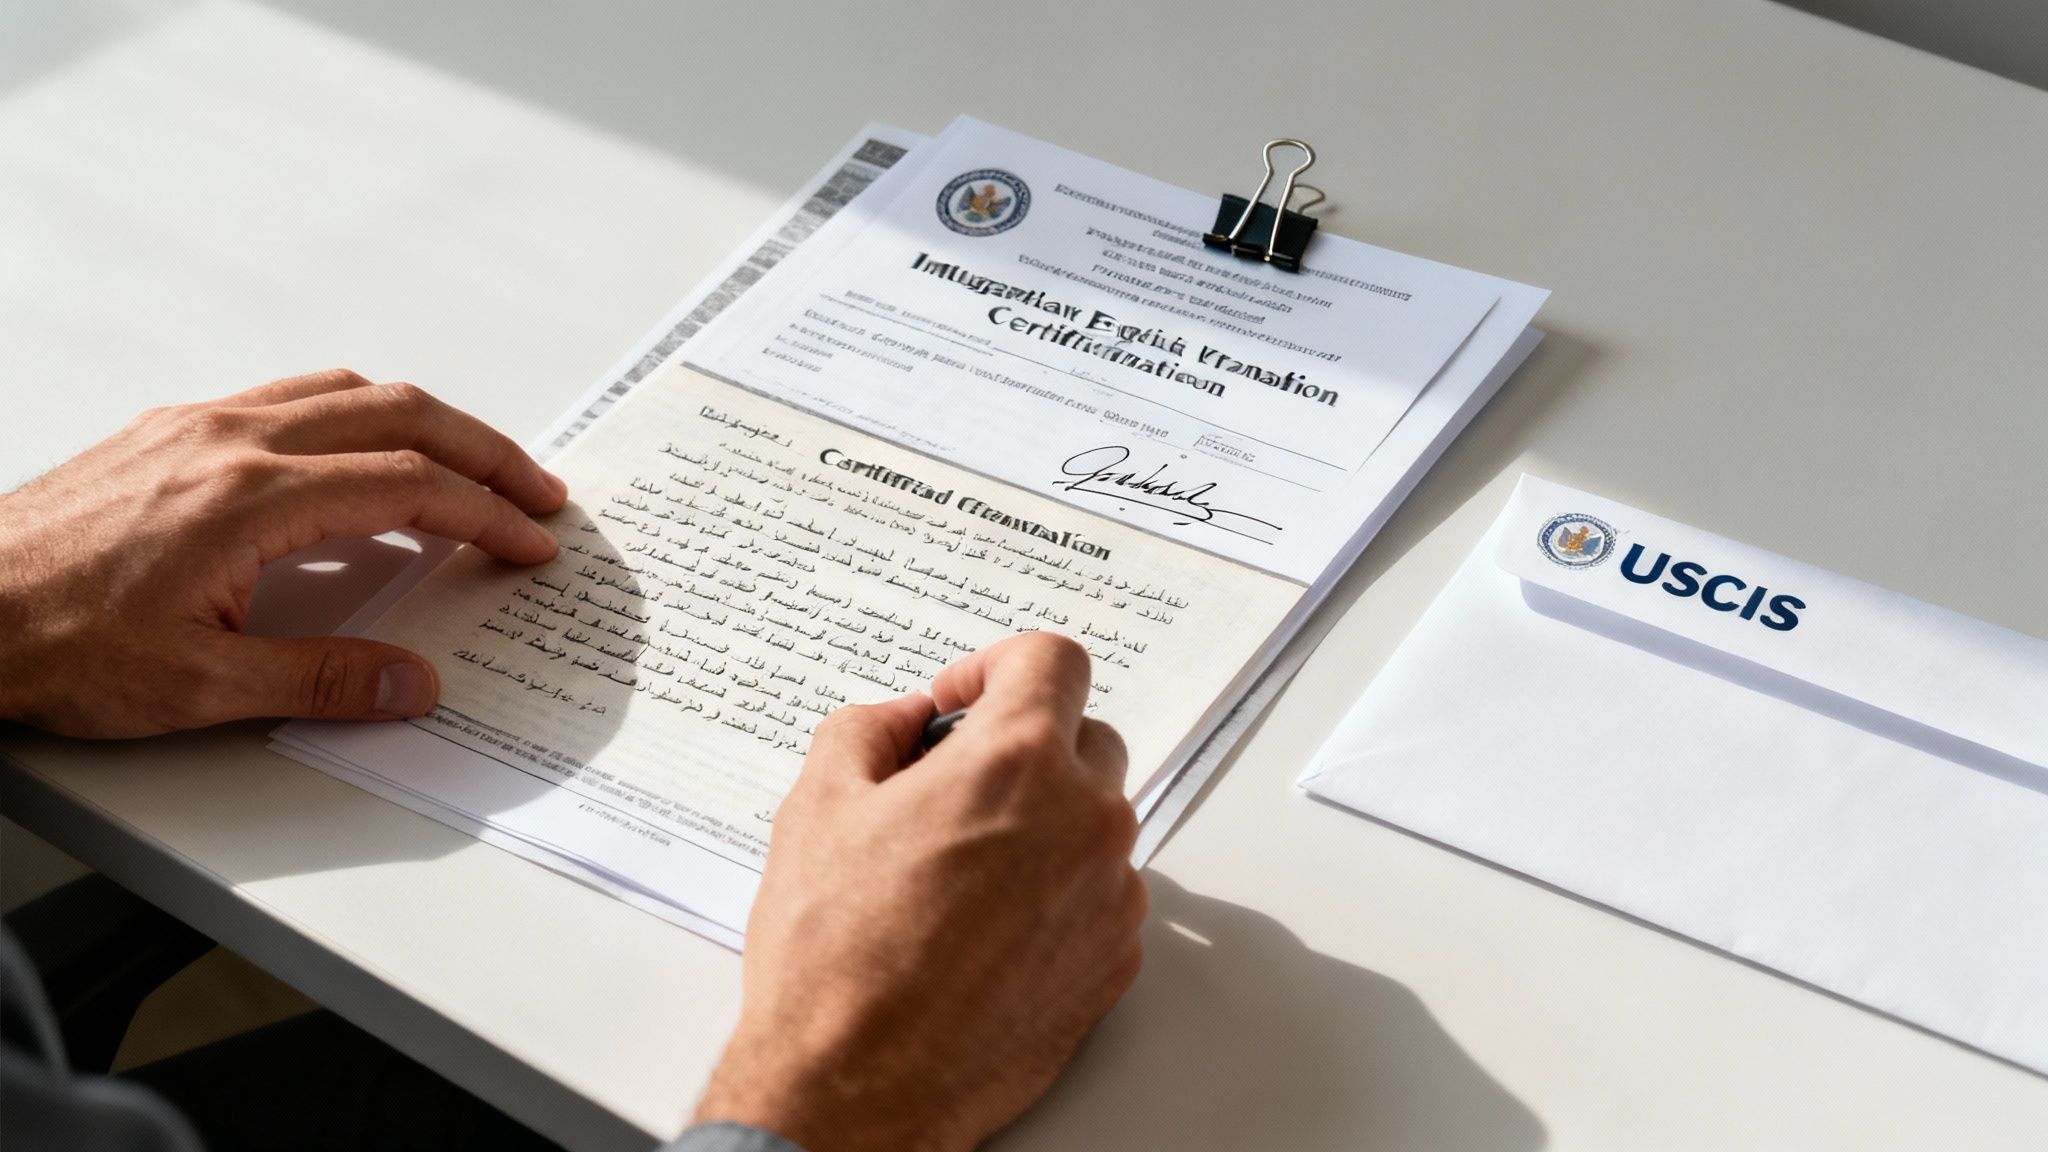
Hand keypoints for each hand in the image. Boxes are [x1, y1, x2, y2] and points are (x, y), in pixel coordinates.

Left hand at [0, 370, 565, 736]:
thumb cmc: (53, 643)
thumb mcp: (199, 686)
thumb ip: (323, 680)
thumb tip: (414, 683)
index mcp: (250, 499)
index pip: (408, 487)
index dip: (485, 512)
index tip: (530, 539)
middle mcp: (230, 441)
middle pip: (398, 415)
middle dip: (483, 450)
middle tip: (535, 490)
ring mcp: (198, 426)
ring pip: (346, 391)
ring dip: (425, 422)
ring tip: (469, 465)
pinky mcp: (171, 431)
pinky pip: (292, 398)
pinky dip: (359, 416)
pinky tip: (362, 459)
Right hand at [694, 632, 1145, 1151]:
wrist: (856, 1086)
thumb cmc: (835, 958)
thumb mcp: (818, 805)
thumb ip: (870, 729)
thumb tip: (905, 719)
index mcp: (1017, 762)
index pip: (1051, 659)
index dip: (997, 665)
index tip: (964, 698)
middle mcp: (1085, 821)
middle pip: (1085, 739)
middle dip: (1024, 747)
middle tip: (953, 786)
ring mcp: (1111, 896)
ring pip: (1095, 823)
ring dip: (1042, 824)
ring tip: (959, 871)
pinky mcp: (1116, 963)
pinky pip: (1100, 896)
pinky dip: (1056, 893)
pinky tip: (984, 928)